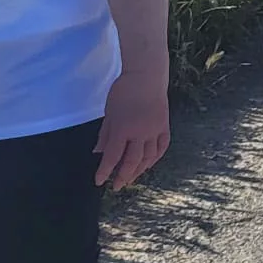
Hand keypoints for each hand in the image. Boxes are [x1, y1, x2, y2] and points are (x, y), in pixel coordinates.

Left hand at [95, 70, 169, 190]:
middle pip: (132, 161)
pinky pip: (161, 147)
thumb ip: (105, 134)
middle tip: (116, 186)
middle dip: (123, 176)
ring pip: (148, 157)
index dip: (104, 171)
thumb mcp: (109, 112)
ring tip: (131, 178)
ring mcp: (154, 130)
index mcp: (122, 129)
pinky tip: (149, 164)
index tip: (99, 181)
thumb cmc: (123, 91)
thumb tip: (99, 153)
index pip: (113, 156)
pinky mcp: (164, 126)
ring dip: (139, 171)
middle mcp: (140, 133)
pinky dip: (155, 158)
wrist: (147, 76)